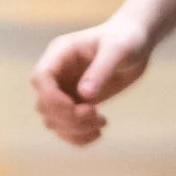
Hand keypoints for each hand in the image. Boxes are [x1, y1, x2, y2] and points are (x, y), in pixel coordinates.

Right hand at [31, 13, 153, 146]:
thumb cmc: (127, 39)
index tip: (75, 107)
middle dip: (68, 117)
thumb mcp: (118, 50)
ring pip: (52, 120)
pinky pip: (66, 127)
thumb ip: (101, 70)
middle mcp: (57, 73)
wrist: (135, 42)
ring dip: (74, 129)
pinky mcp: (75, 103)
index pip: (40, 78)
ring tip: (101, 122)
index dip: (51, 97)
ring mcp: (64, 89)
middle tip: (96, 114)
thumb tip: (84, 95)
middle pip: (44, 104)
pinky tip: (98, 132)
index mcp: (60, 53)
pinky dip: (78, 136)